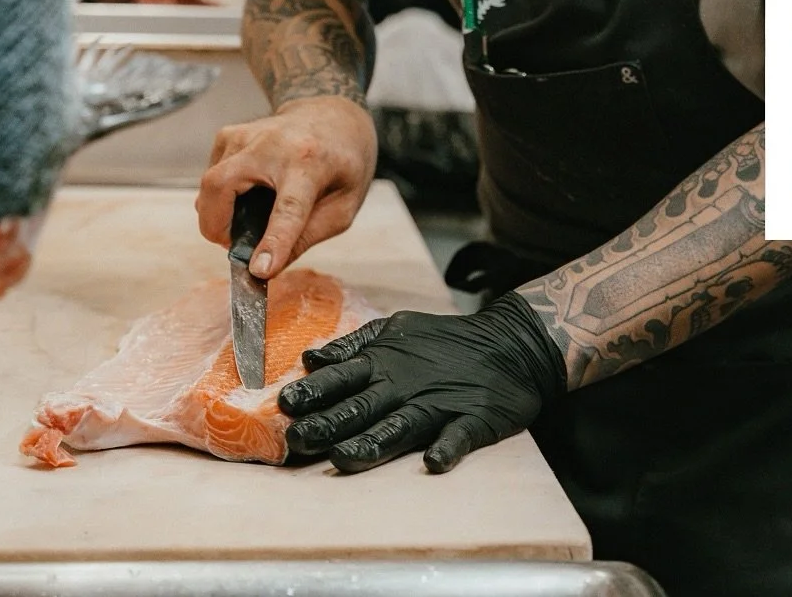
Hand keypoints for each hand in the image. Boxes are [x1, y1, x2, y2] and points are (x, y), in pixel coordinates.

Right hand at [195, 96, 377, 276]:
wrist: (333, 114)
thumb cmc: (342, 162)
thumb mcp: (343, 206)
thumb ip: (306, 236)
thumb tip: (265, 268)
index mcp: (310, 161)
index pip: (288, 207)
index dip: (273, 241)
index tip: (258, 270)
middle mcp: (272, 143)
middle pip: (221, 185)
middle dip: (214, 226)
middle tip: (234, 246)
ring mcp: (245, 135)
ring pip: (210, 184)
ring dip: (220, 214)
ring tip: (249, 219)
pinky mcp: (228, 135)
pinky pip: (211, 177)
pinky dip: (221, 197)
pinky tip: (247, 194)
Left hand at [277, 292, 566, 473]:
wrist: (508, 344)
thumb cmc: (445, 341)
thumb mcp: (397, 329)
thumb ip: (354, 346)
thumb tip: (312, 358)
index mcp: (385, 362)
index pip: (340, 379)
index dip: (312, 393)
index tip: (284, 406)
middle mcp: (404, 385)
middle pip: (360, 407)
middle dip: (327, 424)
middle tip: (296, 440)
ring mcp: (438, 404)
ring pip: (399, 427)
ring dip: (372, 443)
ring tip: (345, 458)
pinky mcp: (472, 420)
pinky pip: (458, 437)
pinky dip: (447, 448)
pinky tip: (434, 461)